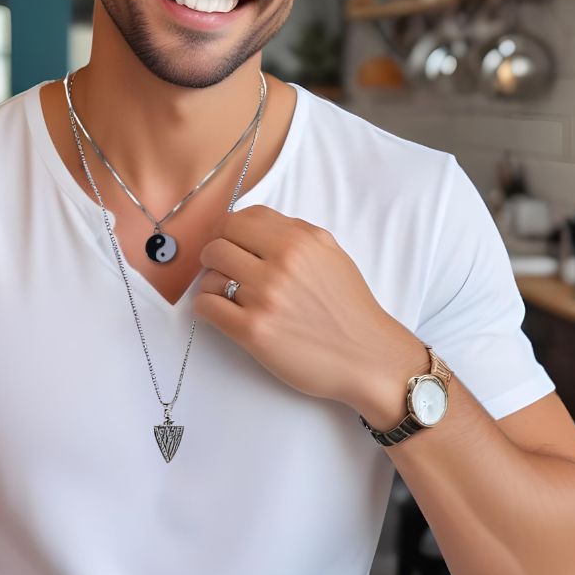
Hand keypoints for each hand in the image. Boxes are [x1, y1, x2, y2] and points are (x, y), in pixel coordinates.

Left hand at [195, 206, 424, 419]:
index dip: (229, 230)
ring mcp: (264, 298)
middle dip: (216, 256)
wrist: (368, 356)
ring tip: (229, 293)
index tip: (231, 243)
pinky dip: (208, 307)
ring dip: (213, 283)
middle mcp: (280, 265)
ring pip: (208, 275)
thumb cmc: (349, 308)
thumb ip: (293, 234)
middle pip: (218, 243)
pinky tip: (223, 311)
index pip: (240, 218)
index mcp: (298, 240)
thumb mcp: (330, 254)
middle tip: (226, 270)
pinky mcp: (252, 331)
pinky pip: (206, 306)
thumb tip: (252, 227)